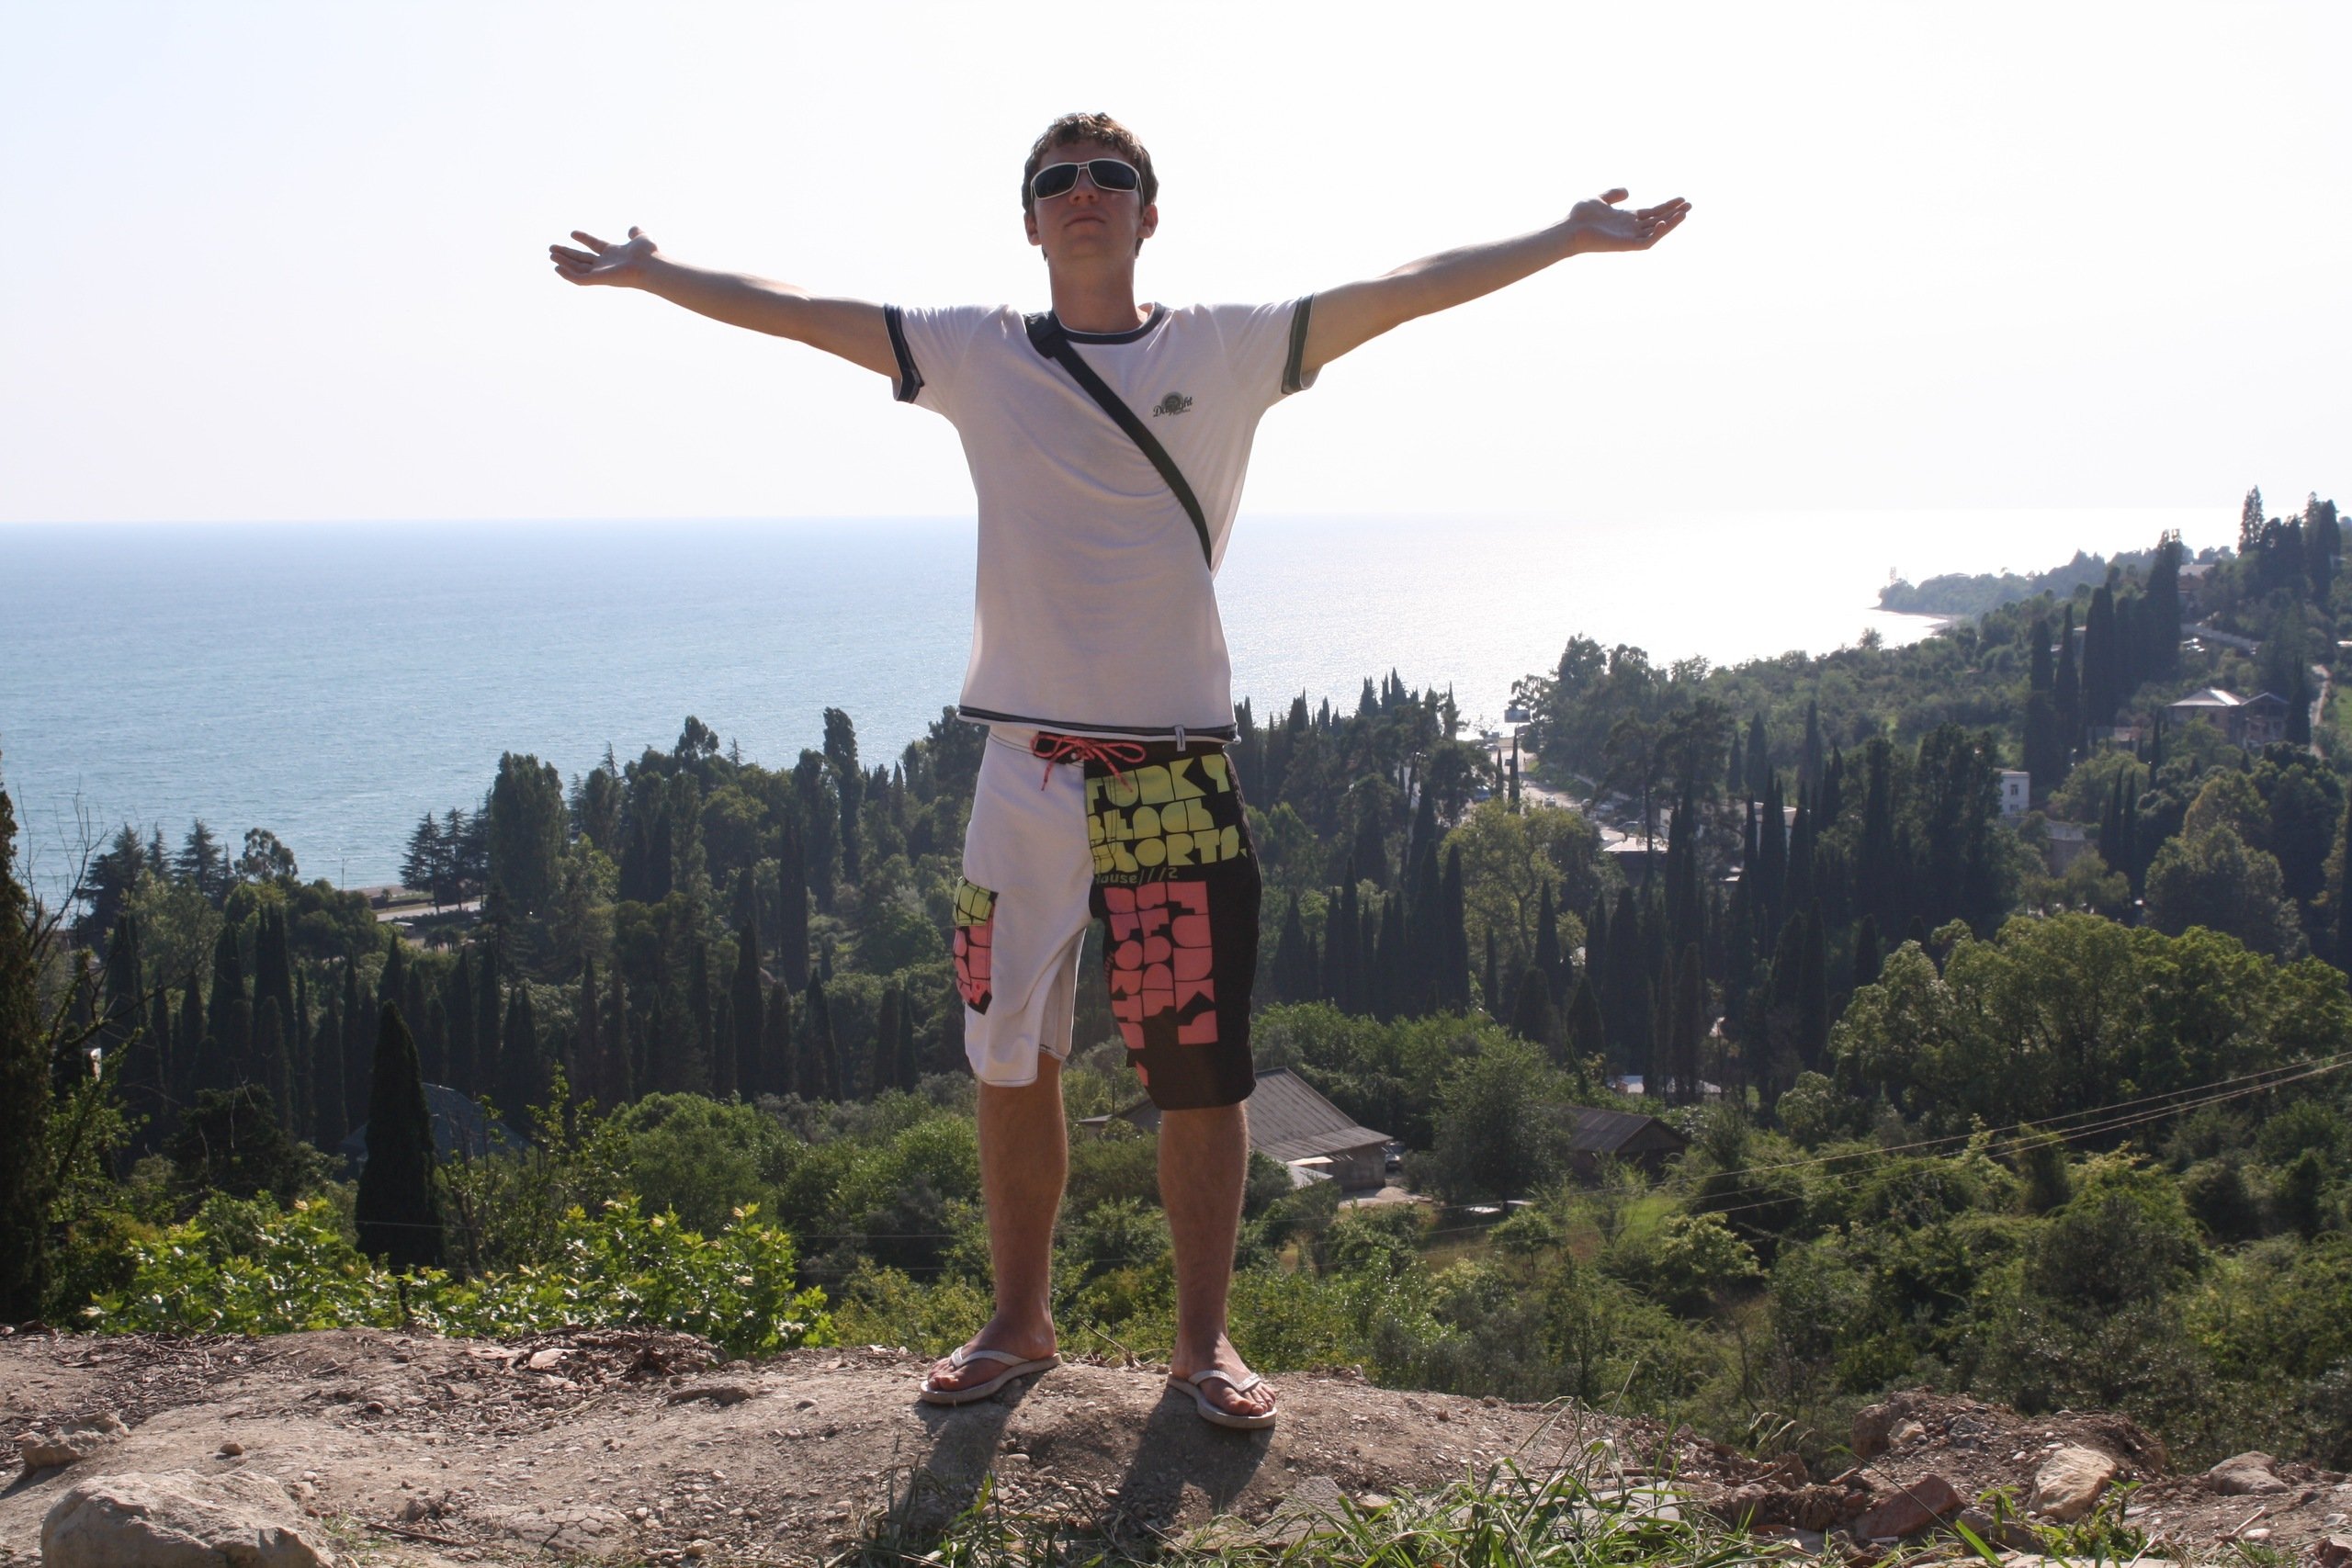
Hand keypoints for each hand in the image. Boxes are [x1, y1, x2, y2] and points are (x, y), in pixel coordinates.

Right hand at [550, 226, 658, 285]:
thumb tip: (633, 229)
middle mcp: (606, 264)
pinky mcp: (599, 280)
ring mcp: (602, 273)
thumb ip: (636, 233)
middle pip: (582, 258)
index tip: (573, 233)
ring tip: (551, 254)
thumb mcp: (641, 238)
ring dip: (564, 262)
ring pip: (578, 268)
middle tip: (552, 248)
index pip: (595, 245)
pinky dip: (568, 274)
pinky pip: (579, 279)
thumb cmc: (649, 254)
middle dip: (567, 253)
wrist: (651, 266)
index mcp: (614, 253)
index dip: (584, 238)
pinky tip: (557, 267)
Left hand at [1566, 190, 1689, 253]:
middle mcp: (1630, 229)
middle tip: (1689, 205)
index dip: (1667, 206)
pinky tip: (1663, 222)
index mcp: (1626, 218)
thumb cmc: (1580, 216)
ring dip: (1671, 223)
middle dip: (1674, 213)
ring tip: (1684, 213)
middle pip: (1658, 220)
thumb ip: (1614, 194)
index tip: (1681, 199)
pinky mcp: (1626, 245)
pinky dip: (1656, 234)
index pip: (1652, 212)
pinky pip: (1646, 242)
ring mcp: (1629, 237)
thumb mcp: (1599, 199)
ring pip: (1656, 232)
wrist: (1570, 228)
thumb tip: (1628, 191)